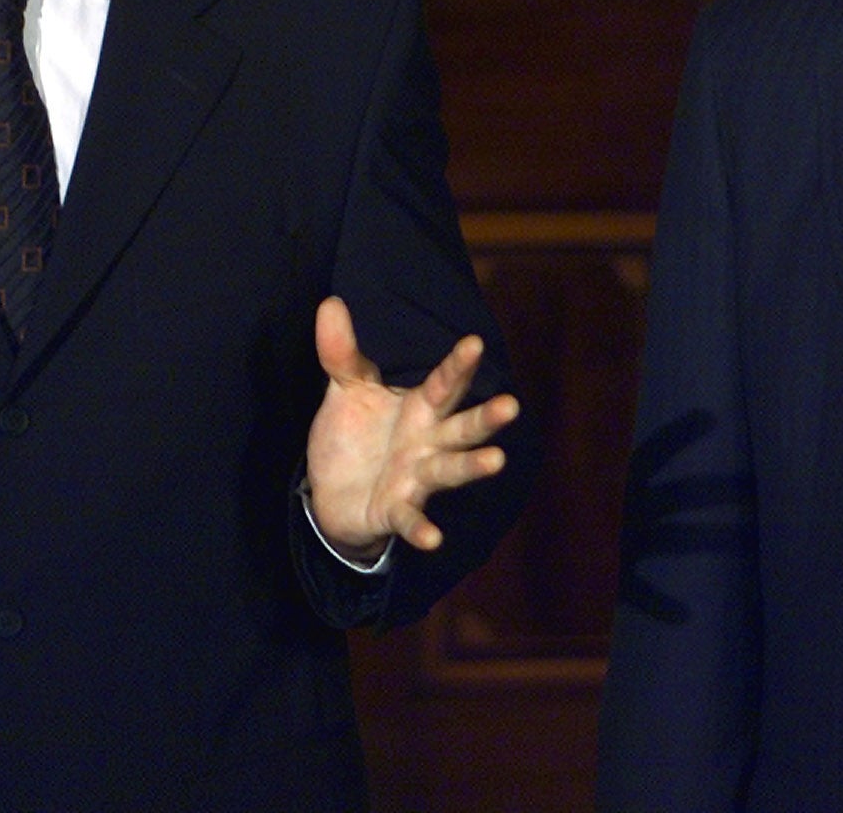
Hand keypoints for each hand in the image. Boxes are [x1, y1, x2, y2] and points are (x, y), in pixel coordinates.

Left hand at [305, 296, 519, 560]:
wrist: (332, 495)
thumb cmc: (353, 437)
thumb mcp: (345, 389)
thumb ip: (341, 352)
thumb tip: (330, 302)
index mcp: (419, 409)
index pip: (442, 384)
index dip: (458, 365)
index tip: (474, 342)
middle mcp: (427, 443)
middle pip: (461, 427)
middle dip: (486, 418)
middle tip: (511, 405)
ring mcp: (416, 479)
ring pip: (450, 471)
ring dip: (473, 467)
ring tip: (497, 461)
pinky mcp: (397, 511)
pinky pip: (411, 519)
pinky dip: (422, 529)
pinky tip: (433, 539)